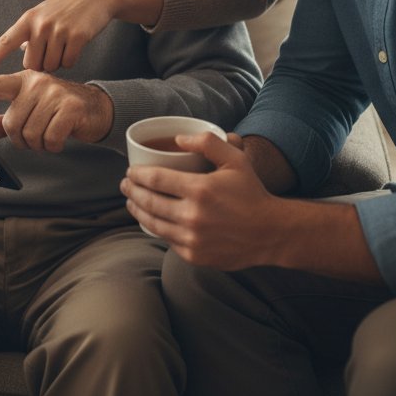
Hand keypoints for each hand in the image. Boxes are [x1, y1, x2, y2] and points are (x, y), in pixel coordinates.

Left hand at [0, 0, 161, 73]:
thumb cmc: (67, 7)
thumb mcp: (44, 14)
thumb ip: (30, 32)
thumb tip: (20, 49)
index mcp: (29, 19)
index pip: (6, 41)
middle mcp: (40, 25)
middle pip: (32, 65)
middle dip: (41, 64)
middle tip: (52, 49)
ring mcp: (59, 30)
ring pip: (51, 66)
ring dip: (58, 62)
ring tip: (65, 44)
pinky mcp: (77, 36)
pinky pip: (68, 63)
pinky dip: (72, 60)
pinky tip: (76, 46)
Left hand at [0, 71, 113, 150]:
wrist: (95, 108)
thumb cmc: (58, 108)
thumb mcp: (30, 109)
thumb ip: (2, 120)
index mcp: (24, 81)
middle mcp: (37, 82)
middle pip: (12, 123)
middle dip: (22, 139)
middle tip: (36, 136)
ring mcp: (54, 93)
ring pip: (30, 133)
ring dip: (39, 144)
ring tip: (49, 134)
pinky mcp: (69, 107)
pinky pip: (50, 138)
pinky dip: (53, 146)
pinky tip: (60, 138)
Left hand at [121, 131, 283, 268]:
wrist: (270, 233)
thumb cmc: (251, 193)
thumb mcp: (235, 159)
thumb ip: (207, 142)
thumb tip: (178, 140)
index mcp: (200, 190)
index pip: (155, 179)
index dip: (137, 174)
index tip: (130, 171)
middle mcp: (192, 216)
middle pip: (148, 202)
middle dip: (131, 191)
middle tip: (125, 184)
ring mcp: (192, 239)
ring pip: (153, 223)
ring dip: (137, 210)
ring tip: (131, 202)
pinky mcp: (194, 256)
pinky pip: (167, 239)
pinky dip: (157, 228)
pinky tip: (153, 219)